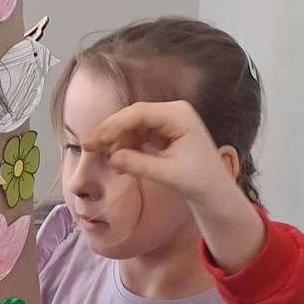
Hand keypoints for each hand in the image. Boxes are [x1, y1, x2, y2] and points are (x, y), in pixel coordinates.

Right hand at [81, 101, 263, 270]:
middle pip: (133, 115)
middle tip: (89, 146)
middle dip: (110, 131)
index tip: (95, 141)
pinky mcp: (164, 131)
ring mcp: (168, 120)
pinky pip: (138, 133)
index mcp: (179, 116)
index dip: (113, 126)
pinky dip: (127, 145)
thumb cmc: (199, 181)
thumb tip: (112, 158)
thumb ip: (140, 165)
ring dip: (118, 140)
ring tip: (109, 160)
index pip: (138, 113)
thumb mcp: (169, 174)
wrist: (215, 191)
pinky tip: (120, 160)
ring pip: (133, 124)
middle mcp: (173, 112)